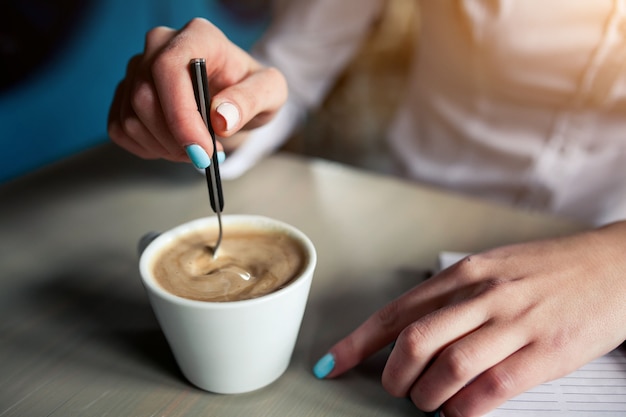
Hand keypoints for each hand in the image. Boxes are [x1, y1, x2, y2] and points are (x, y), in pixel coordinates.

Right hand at [107, 18, 286, 167]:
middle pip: (144, 97)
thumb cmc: (252, 90)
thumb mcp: (270, 92)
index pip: (168, 68)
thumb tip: (221, 118)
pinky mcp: (127, 93)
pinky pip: (121, 129)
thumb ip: (250, 101)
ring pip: (131, 118)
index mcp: (197, 36)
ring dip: (164, 147)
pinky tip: (175, 146)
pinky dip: (148, 148)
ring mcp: (138, 68)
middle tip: (206, 156)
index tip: (202, 149)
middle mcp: (160, 46)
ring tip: (196, 150)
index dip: (181, 115)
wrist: (237, 96)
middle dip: (175, 139)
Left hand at [314, 221, 625, 416]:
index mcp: (464, 274)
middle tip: (395, 390)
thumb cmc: (550, 271)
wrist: (615, 266)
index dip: (358, 342)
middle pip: (414, 340)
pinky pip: (491, 388)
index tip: (333, 363)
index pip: (397, 311)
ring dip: (427, 396)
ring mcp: (514, 323)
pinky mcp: (545, 353)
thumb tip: (412, 333)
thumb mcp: (492, 270)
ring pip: (447, 367)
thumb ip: (453, 298)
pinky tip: (459, 412)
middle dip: (392, 375)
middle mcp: (482, 295)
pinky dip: (465, 408)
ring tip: (428, 403)